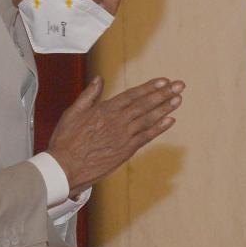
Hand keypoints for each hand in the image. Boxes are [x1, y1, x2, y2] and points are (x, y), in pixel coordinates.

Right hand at [47, 76, 183, 192]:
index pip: (132, 95)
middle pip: (145, 104)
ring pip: (148, 119)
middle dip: (164, 94)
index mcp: (105, 109)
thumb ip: (89, 95)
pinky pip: (146, 137)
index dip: (150, 87)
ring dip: (165, 108)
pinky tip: (170, 120)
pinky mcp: (125, 151)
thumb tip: (100, 79)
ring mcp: (123, 137)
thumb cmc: (66, 140)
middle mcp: (117, 121)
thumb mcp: (73, 112)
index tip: (164, 81)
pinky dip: (159, 128)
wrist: (65, 167)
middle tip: (180, 85)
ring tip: (178, 99)